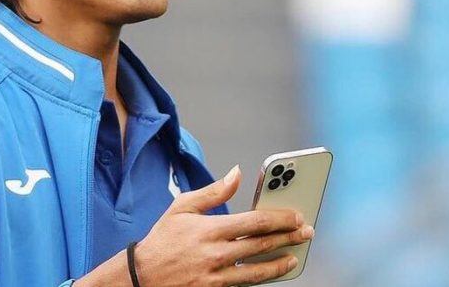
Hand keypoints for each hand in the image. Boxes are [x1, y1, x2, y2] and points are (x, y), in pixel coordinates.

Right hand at [132, 165, 312, 285]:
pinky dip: (262, 278)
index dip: (280, 219)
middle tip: (305, 233)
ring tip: (295, 257)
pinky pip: (245, 284)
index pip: (255, 222)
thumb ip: (213, 191)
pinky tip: (272, 271)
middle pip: (262, 245)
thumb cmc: (163, 239)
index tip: (296, 216)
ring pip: (258, 270)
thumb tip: (237, 174)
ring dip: (280, 263)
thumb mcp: (182, 207)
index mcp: (210, 229)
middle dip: (289, 238)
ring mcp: (216, 276)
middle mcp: (216, 253)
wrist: (142, 275)